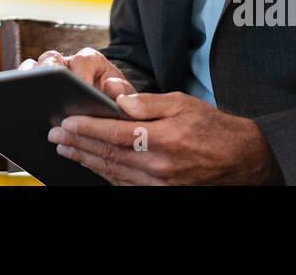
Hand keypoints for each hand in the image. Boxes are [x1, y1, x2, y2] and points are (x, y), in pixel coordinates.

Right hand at [18, 46, 134, 100]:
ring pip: (32, 68)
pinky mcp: (36, 85)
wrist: (105, 109)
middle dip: (48, 74)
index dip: (80, 75)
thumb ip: (124, 94)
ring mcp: (49, 74)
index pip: (82, 60)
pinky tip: (20, 113)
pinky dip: (19, 93)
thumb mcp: (125, 98)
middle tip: (47, 89)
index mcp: (90, 61)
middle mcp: (66, 63)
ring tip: (25, 99)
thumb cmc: (115, 103)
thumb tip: (112, 89)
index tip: (81, 90)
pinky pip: (22, 84)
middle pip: (52, 60)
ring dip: (27, 80)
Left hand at [46, 91, 282, 184]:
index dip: (86, 128)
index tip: (66, 122)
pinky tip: (91, 164)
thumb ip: (148, 102)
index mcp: (163, 140)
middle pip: (107, 155)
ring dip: (85, 160)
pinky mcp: (161, 194)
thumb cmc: (213, 128)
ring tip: (65, 149)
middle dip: (77, 144)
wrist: (241, 159)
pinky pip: (124, 185)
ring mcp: (159, 185)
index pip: (114, 134)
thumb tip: (117, 101)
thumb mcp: (183, 103)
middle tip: (55, 135)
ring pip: (112, 172)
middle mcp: (158, 167)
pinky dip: (104, 174)